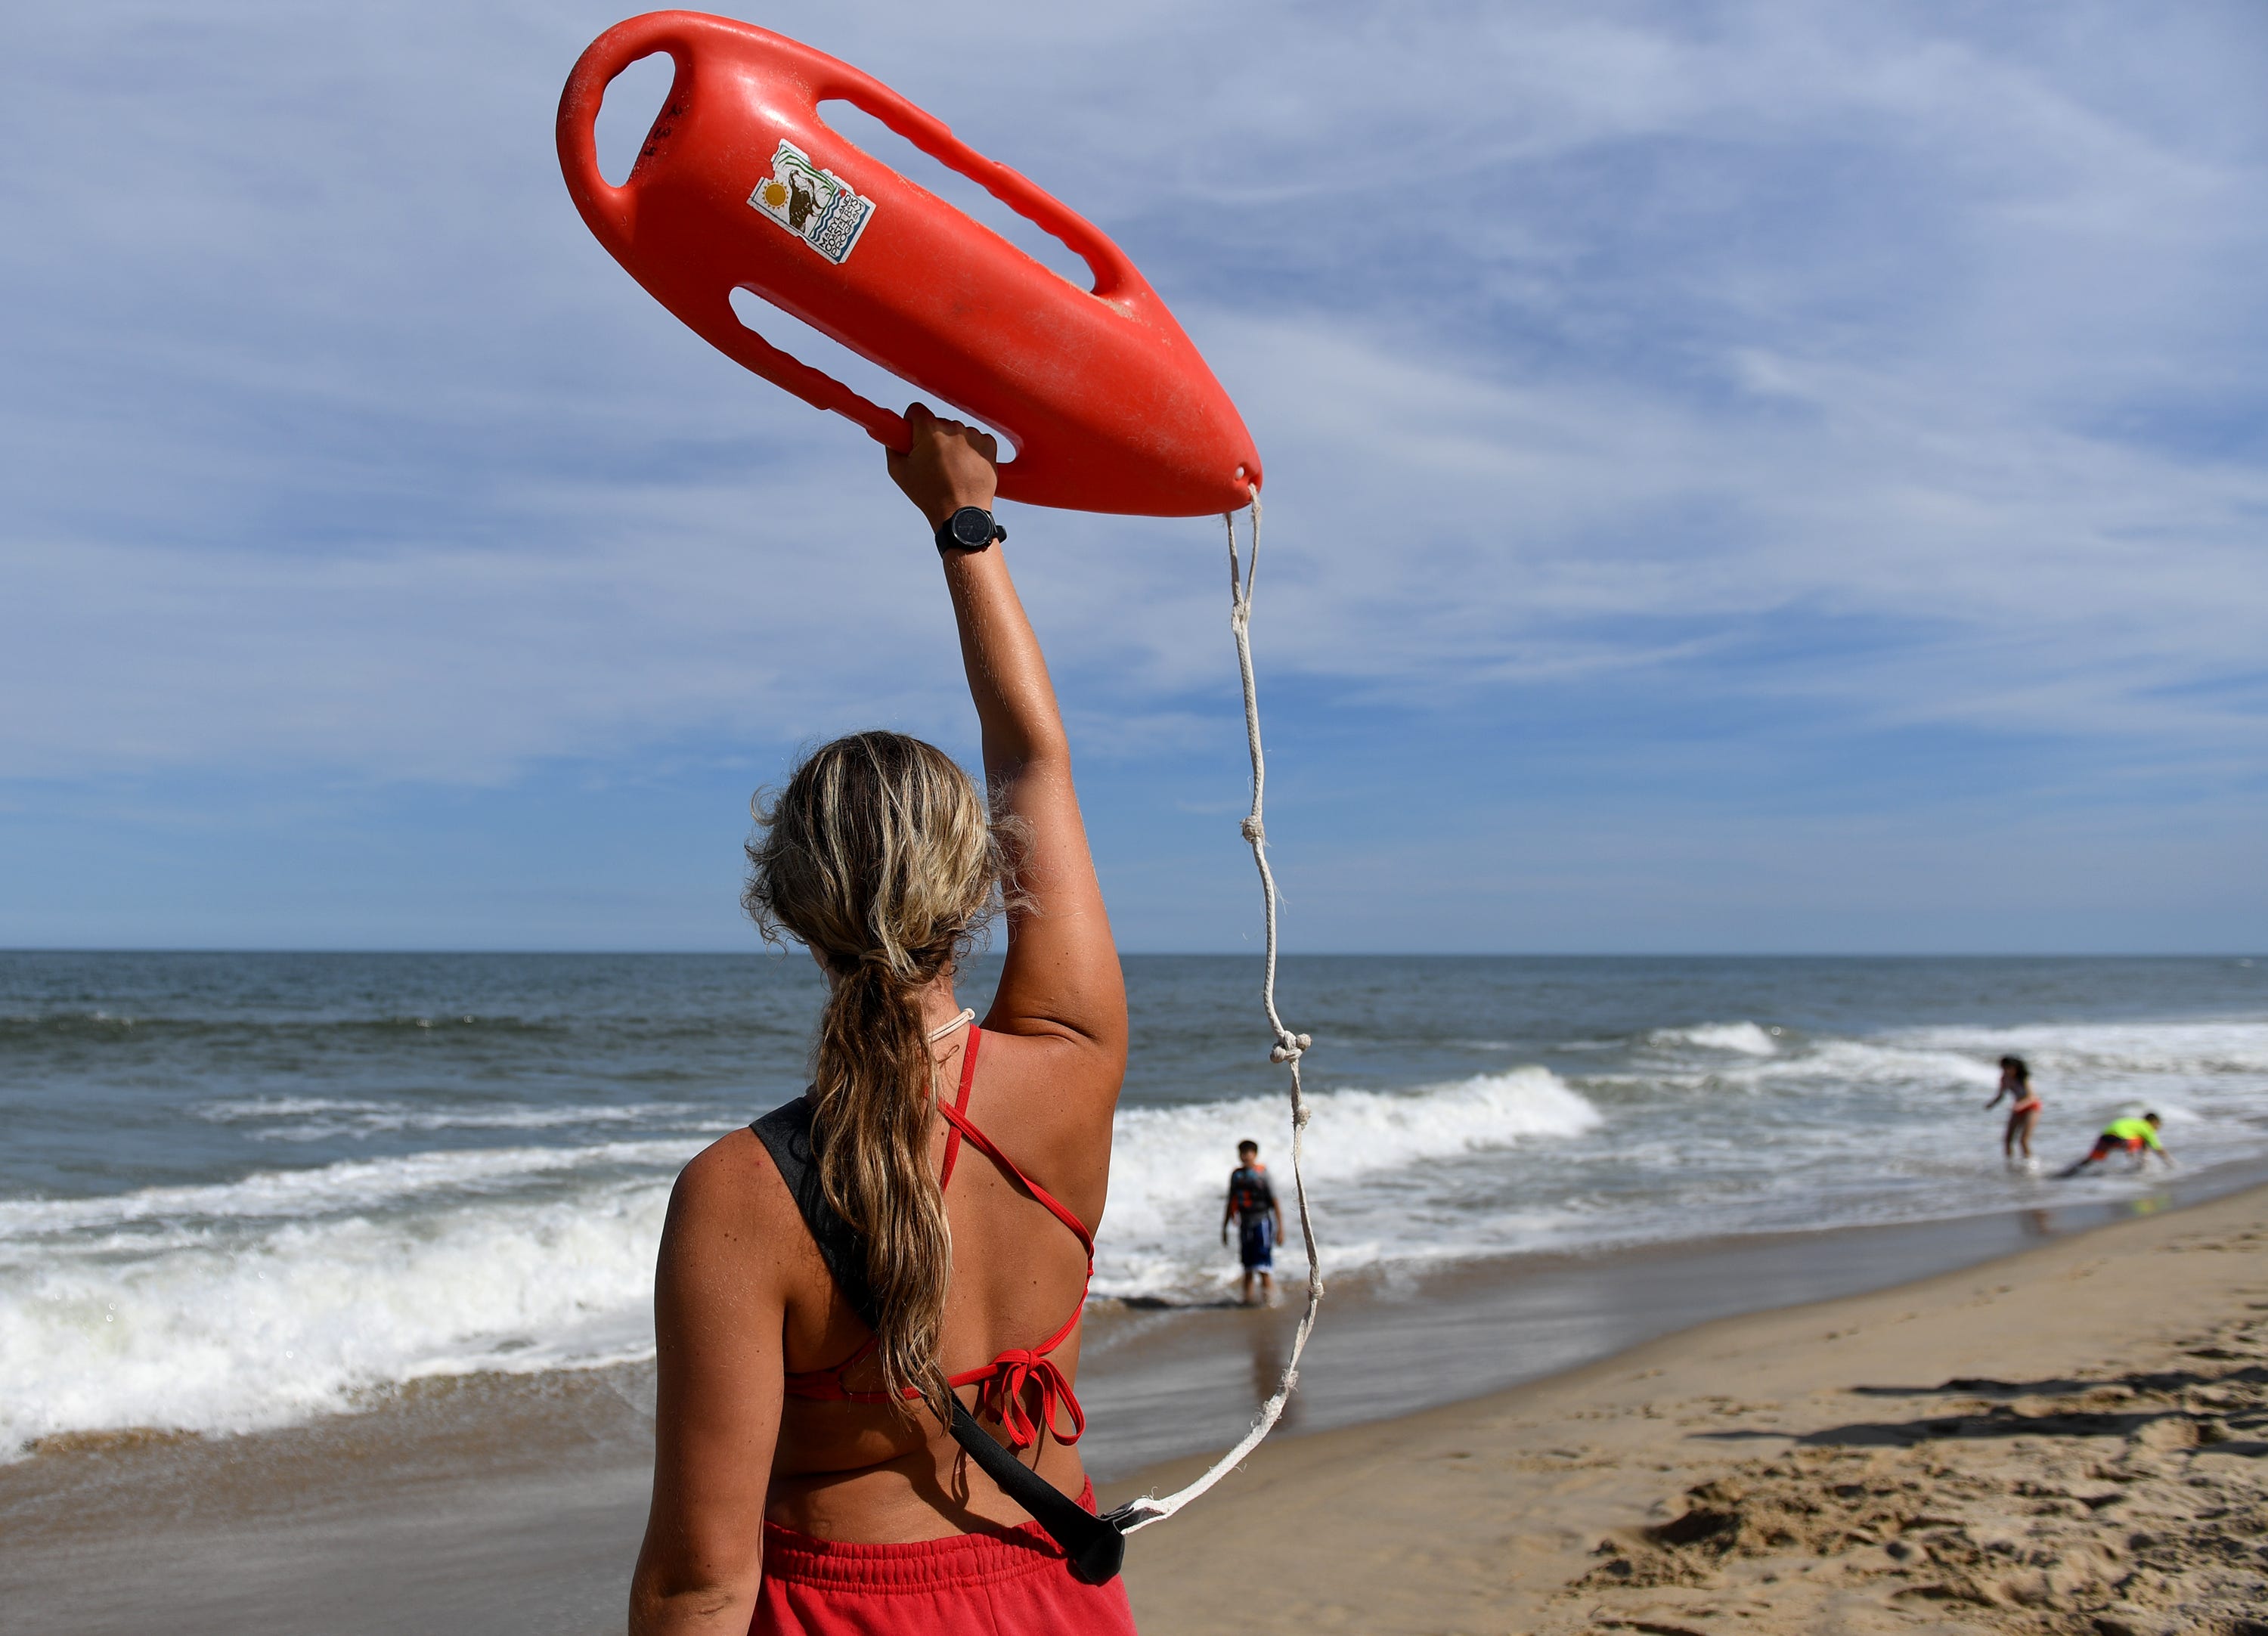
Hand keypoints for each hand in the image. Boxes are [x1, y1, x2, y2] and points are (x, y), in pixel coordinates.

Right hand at [887, 402, 997, 528]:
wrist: (962, 514)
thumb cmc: (929, 494)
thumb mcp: (899, 472)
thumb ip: (892, 447)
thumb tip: (892, 435)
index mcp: (929, 430)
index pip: (916, 409)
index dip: (912, 421)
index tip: (913, 434)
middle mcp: (953, 427)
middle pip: (939, 423)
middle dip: (934, 437)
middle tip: (933, 461)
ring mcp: (974, 435)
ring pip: (959, 432)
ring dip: (955, 444)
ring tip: (952, 469)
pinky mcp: (990, 445)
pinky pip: (978, 439)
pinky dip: (973, 450)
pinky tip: (967, 467)